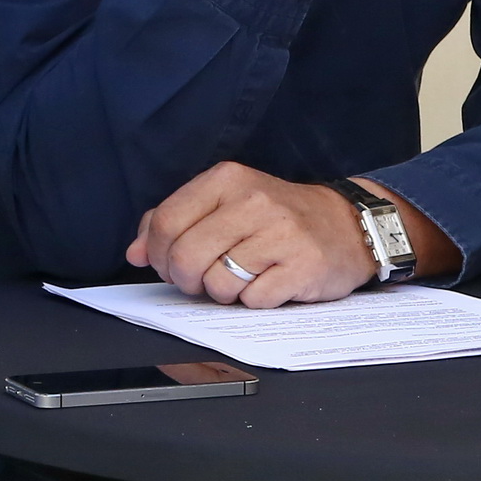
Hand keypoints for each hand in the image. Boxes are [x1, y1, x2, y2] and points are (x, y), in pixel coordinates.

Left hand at [127, 163, 379, 307]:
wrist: (346, 225)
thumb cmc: (277, 218)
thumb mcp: (225, 202)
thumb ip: (175, 220)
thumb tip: (134, 252)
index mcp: (228, 179)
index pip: (166, 222)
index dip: (158, 254)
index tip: (169, 264)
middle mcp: (254, 201)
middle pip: (186, 257)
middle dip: (186, 279)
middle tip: (201, 279)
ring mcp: (280, 234)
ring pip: (217, 283)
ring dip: (223, 292)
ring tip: (242, 276)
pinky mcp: (302, 267)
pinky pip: (253, 300)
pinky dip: (254, 300)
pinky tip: (269, 283)